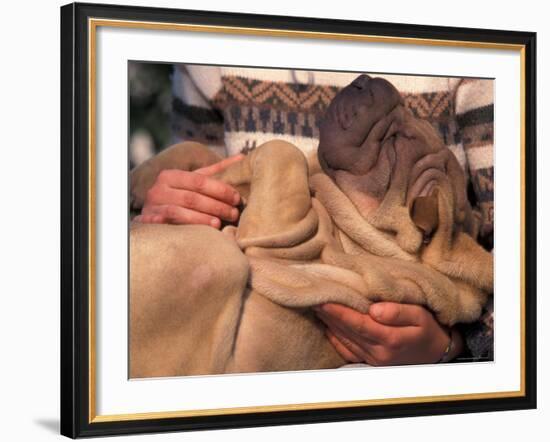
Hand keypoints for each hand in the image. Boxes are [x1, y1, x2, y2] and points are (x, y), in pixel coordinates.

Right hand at [134, 154, 244, 227]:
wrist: (151, 213)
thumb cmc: (179, 195)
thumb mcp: (194, 181)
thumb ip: (216, 171)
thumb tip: (242, 158)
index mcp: (171, 175)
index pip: (199, 181)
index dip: (220, 190)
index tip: (237, 198)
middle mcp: (159, 189)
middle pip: (192, 197)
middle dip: (216, 206)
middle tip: (234, 214)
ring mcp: (153, 206)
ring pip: (180, 212)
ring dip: (202, 218)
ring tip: (220, 223)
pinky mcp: (150, 222)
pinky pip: (169, 224)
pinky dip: (185, 226)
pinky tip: (202, 231)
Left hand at [315, 302, 462, 365]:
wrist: (437, 354)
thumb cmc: (428, 330)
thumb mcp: (420, 316)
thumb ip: (397, 312)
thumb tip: (373, 309)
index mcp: (390, 339)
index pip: (357, 323)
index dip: (338, 311)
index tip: (323, 300)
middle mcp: (379, 353)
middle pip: (347, 331)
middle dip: (329, 315)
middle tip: (313, 298)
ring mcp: (373, 360)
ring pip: (345, 341)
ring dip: (329, 324)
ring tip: (317, 308)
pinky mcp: (371, 362)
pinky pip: (347, 351)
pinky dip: (335, 339)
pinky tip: (328, 326)